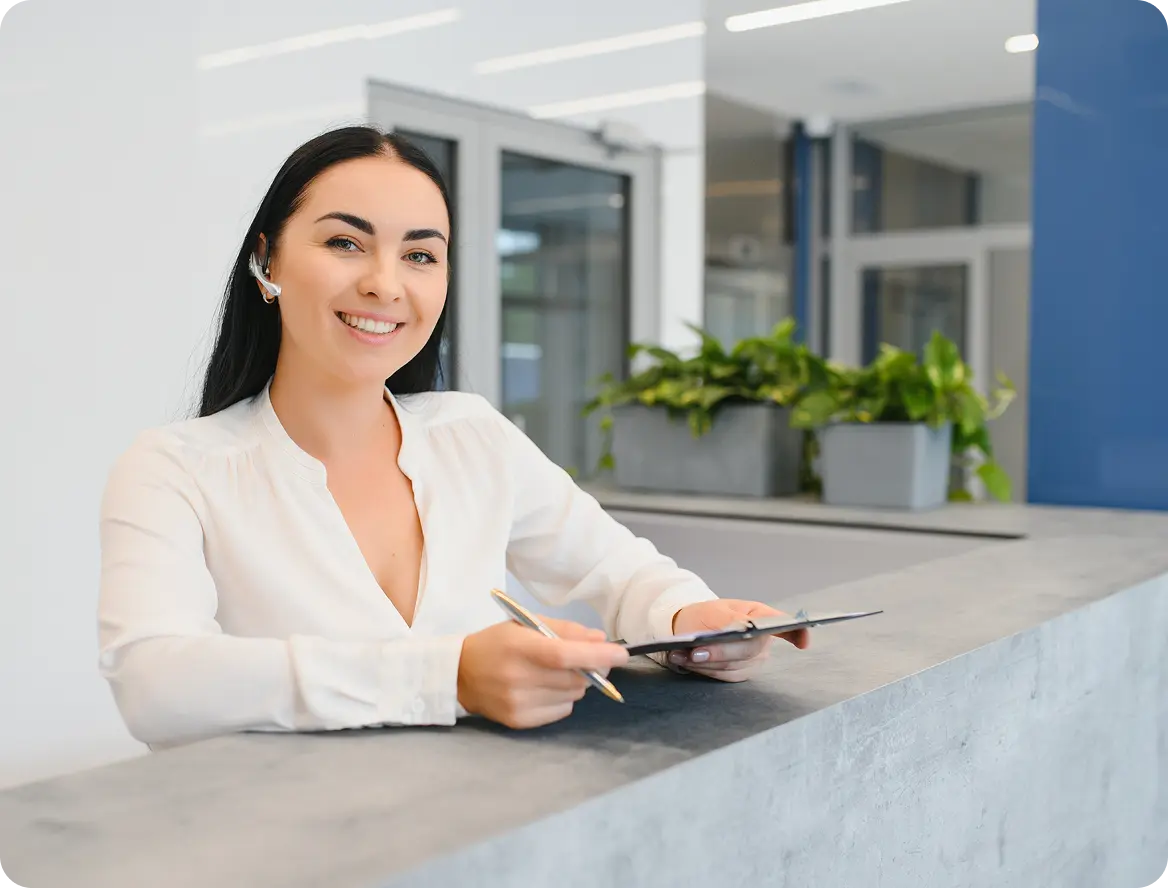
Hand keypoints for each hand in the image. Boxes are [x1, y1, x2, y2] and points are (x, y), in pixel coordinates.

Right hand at [457, 618, 628, 728]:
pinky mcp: (520, 721)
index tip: (621, 653)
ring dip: (576, 683)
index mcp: (520, 648)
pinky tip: (545, 688)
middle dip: (592, 667)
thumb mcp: (526, 624)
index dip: (597, 655)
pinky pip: (561, 711)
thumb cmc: (497, 643)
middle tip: (589, 658)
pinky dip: (563, 699)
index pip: (566, 655)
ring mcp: (518, 703)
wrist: (459, 674)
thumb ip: (565, 630)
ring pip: (573, 696)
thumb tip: (601, 641)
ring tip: (556, 672)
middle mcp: (518, 679)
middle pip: (575, 678)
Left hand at [666, 599, 810, 681]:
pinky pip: (724, 676)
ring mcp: (753, 659)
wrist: (687, 628)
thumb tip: (744, 630)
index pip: (786, 625)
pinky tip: (683, 660)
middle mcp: (763, 640)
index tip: (803, 642)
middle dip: (720, 652)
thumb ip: (731, 621)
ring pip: (734, 666)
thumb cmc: (704, 615)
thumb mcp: (715, 611)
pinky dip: (703, 669)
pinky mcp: (739, 673)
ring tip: (680, 653)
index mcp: (760, 616)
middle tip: (695, 650)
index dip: (797, 633)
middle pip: (750, 650)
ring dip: (705, 661)